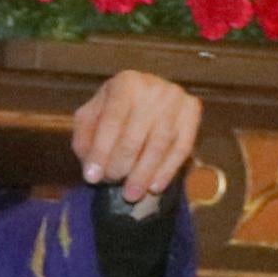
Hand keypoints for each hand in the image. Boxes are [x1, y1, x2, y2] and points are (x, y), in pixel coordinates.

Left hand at [71, 69, 200, 205]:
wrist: (147, 96)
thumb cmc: (114, 111)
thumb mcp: (91, 117)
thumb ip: (85, 138)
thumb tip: (92, 167)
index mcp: (125, 82)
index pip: (112, 120)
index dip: (101, 151)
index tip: (91, 178)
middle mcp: (153, 86)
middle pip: (135, 134)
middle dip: (120, 164)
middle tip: (111, 183)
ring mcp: (176, 98)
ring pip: (160, 144)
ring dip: (143, 173)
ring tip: (131, 194)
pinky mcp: (192, 111)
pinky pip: (182, 147)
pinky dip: (167, 171)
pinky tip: (154, 187)